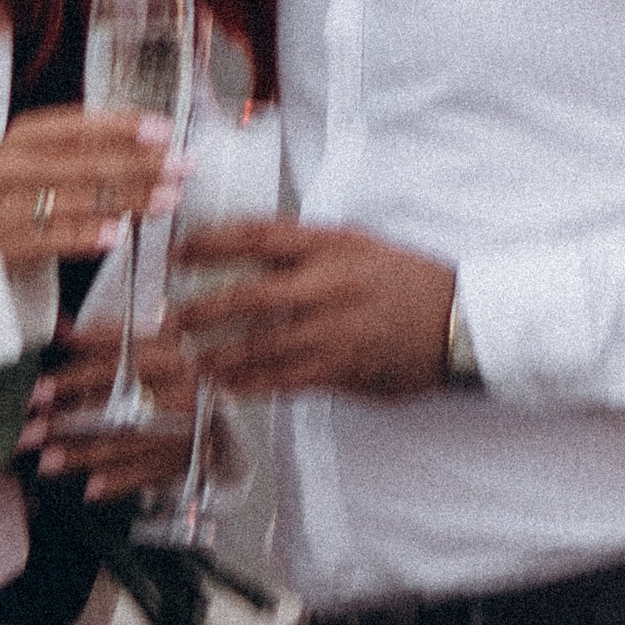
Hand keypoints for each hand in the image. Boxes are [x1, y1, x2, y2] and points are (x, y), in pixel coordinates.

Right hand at [0, 106, 170, 273]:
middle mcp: (12, 165)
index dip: (124, 125)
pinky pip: (55, 237)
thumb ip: (83, 148)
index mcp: (23, 136)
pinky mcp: (7, 243)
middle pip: (87, 160)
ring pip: (78, 198)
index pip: (80, 124)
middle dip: (141, 163)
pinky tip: (119, 233)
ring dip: (129, 198)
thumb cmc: (15, 192)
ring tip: (167, 199)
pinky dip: (89, 234)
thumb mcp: (38, 159)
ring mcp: (6, 205)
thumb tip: (152, 142)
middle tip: (182, 165)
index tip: (164, 128)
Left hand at [25, 330, 195, 498]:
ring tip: (49, 462)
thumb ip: (104, 337)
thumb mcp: (150, 340)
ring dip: (86, 454)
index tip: (39, 392)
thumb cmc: (178, 367)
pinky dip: (120, 481)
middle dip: (70, 422)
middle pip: (119, 406)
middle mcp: (185, 387)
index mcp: (172, 351)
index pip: (116, 363)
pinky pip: (152, 472)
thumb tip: (60, 329)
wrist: (230, 397)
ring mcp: (192, 425)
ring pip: (131, 441)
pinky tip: (91, 488)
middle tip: (31, 433)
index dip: (74, 377)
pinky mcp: (194, 455)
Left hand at [173, 220, 456, 400]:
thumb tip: (248, 251)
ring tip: (183, 360)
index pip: (259, 238)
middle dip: (200, 308)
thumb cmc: (405, 279)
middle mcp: (328, 286)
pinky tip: (225, 386)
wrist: (457, 322)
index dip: (211, 242)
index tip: (178, 251)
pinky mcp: (339, 370)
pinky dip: (248, 384)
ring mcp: (333, 332)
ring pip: (258, 346)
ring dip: (215, 355)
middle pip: (248, 297)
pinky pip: (282, 380)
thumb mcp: (357, 245)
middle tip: (167, 318)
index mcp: (331, 246)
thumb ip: (306, 248)